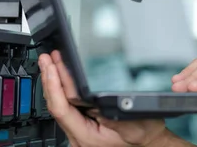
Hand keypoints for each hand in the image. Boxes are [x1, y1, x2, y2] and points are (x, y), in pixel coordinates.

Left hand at [39, 51, 192, 145]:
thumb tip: (96, 99)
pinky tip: (60, 76)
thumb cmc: (144, 135)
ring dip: (54, 82)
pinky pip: (66, 105)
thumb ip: (113, 115)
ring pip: (59, 104)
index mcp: (87, 137)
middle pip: (56, 105)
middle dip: (50, 79)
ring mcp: (78, 130)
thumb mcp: (134, 125)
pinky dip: (62, 88)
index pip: (63, 109)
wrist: (149, 142)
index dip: (56, 86)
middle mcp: (78, 135)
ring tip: (50, 62)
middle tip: (46, 59)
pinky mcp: (81, 124)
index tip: (53, 67)